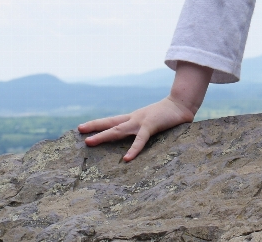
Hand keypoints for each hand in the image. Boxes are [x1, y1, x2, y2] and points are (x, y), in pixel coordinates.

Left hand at [78, 96, 195, 160]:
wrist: (182, 103)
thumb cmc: (170, 114)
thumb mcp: (154, 120)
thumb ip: (146, 129)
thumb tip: (142, 137)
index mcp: (134, 118)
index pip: (112, 120)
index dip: (98, 124)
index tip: (82, 127)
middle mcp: (134, 118)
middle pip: (110, 122)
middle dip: (94, 126)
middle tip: (79, 130)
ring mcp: (140, 121)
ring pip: (118, 129)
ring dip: (103, 135)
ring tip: (89, 141)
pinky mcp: (150, 126)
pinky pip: (140, 140)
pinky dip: (133, 149)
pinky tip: (126, 158)